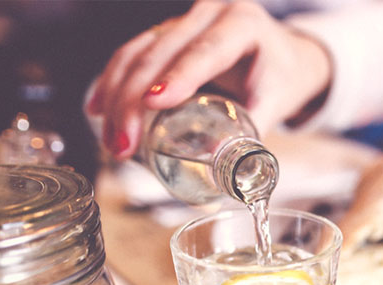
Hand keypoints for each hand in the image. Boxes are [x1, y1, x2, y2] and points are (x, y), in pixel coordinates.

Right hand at [86, 1, 331, 158]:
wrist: (284, 55)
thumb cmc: (282, 77)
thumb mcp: (277, 101)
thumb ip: (255, 132)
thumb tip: (231, 171)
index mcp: (243, 23)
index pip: (206, 50)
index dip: (178, 76)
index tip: (153, 103)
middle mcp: (210, 13)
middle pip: (161, 52)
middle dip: (134, 99)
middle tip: (123, 143)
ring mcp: (184, 20)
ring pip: (138, 51)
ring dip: (116, 95)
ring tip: (112, 140)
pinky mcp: (167, 33)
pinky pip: (133, 53)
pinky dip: (113, 81)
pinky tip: (98, 108)